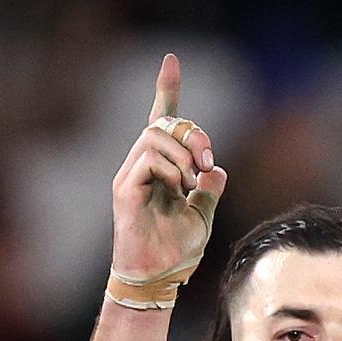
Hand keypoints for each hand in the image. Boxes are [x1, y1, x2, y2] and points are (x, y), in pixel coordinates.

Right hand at [111, 53, 227, 277]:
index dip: (167, 90)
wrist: (158, 278)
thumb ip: (209, 190)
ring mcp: (131, 176)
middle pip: (164, 124)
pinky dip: (172, 170)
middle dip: (193, 134)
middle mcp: (142, 167)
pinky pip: (149, 159)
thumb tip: (216, 168)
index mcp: (161, 169)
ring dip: (184, 154)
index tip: (171, 61)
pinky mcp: (125, 190)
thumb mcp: (203, 216)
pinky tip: (180, 190)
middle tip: (207, 162)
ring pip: (155, 136)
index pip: (162, 121)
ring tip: (194, 182)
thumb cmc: (176, 252)